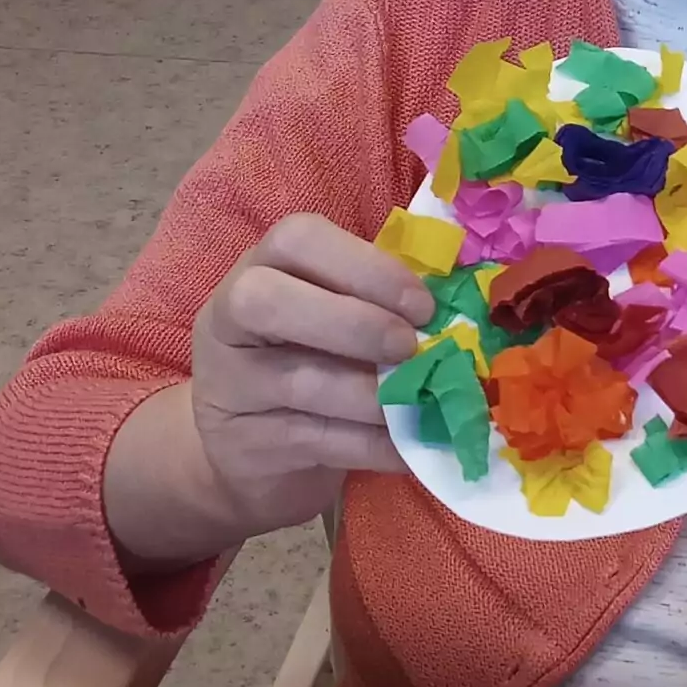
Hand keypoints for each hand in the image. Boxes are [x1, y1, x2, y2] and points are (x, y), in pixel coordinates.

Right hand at [104, 215, 434, 568]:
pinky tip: (409, 447)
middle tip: (411, 348)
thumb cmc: (304, 358)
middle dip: (356, 323)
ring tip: (422, 403)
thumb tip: (455, 310)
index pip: (297, 239)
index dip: (366, 267)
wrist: (241, 443)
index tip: (421, 305)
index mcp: (262, 267)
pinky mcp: (245, 443)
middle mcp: (231, 317)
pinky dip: (374, 445)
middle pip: (269, 301)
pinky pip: (319, 439)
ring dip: (376, 395)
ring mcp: (231, 383)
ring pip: (302, 381)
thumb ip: (373, 299)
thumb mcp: (325, 313)